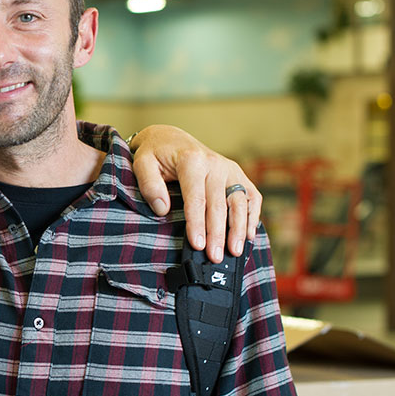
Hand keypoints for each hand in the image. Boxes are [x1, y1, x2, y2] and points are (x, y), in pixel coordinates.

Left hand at [128, 125, 261, 262]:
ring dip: (238, 228)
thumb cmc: (155, 155)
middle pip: (219, 204)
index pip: (196, 199)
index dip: (197, 224)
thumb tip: (163, 209)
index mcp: (191, 160)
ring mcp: (229, 168)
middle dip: (218, 233)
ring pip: (239, 201)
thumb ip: (149, 185)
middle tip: (215, 257)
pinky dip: (252, 215)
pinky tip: (248, 234)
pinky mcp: (237, 174)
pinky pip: (251, 195)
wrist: (170, 139)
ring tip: (235, 252)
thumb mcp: (142, 164)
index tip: (198, 245)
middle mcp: (214, 163)